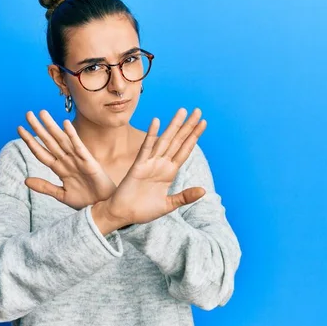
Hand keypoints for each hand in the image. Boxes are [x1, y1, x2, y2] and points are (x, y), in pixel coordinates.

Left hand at [17, 110, 116, 209]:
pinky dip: (72, 135)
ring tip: (42, 113)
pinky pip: (79, 147)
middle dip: (38, 128)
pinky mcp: (89, 162)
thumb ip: (44, 186)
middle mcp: (67, 161)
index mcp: (60, 169)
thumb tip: (25, 180)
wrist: (103, 207)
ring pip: (62, 141)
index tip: (20, 129)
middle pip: (50, 142)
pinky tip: (65, 124)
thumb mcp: (61, 194)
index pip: (42, 152)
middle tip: (28, 114)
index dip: (31, 141)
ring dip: (52, 127)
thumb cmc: (85, 200)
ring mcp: (78, 160)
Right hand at [102, 107, 207, 225]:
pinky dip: (151, 135)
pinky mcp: (138, 166)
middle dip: (188, 126)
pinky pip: (146, 148)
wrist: (122, 214)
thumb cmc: (142, 210)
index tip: (203, 123)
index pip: (184, 150)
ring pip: (164, 141)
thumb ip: (184, 197)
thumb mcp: (168, 205)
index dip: (194, 137)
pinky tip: (156, 122)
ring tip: (182, 111)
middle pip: (177, 141)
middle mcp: (161, 164)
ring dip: (173, 126)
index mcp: (169, 172)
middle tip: (197, 110)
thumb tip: (203, 190)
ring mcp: (150, 163)